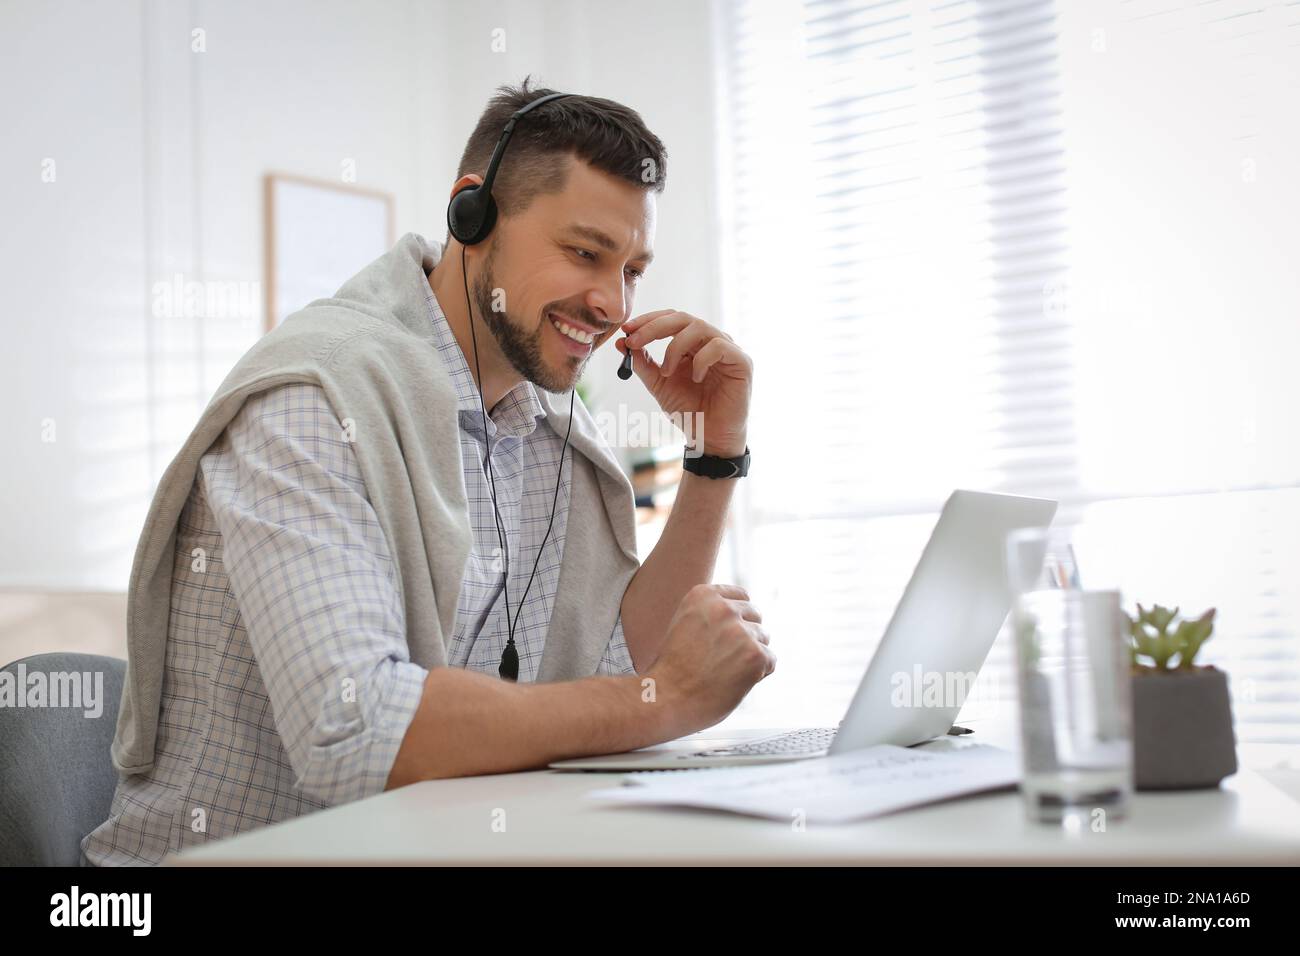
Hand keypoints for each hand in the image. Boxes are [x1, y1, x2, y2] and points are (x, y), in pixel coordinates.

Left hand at [615, 310, 751, 457]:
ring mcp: (728, 350)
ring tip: (666, 372)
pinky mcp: (742, 362)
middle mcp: (710, 342)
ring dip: (675, 347)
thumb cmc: (689, 411)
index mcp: (693, 344)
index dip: (648, 320)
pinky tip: (695, 378)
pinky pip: (719, 347)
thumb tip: (621, 342)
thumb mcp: (658, 384)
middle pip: (683, 318)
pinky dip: (700, 360)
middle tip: (634, 341)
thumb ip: (642, 363)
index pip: (671, 319)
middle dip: (654, 327)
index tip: (626, 330)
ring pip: (699, 327)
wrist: (708, 438)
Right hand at [646, 584, 774, 733]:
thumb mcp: (685, 624)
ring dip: (751, 655)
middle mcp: (723, 608)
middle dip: (746, 635)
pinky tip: (734, 683)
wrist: (666, 699)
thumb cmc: (673, 669)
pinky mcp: (755, 654)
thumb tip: (744, 612)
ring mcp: (741, 631)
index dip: (737, 618)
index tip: (726, 636)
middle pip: (755, 615)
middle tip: (723, 660)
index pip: (741, 596)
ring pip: (763, 638)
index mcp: (703, 595)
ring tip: (724, 672)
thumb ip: (711, 613)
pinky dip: (758, 674)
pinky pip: (770, 661)